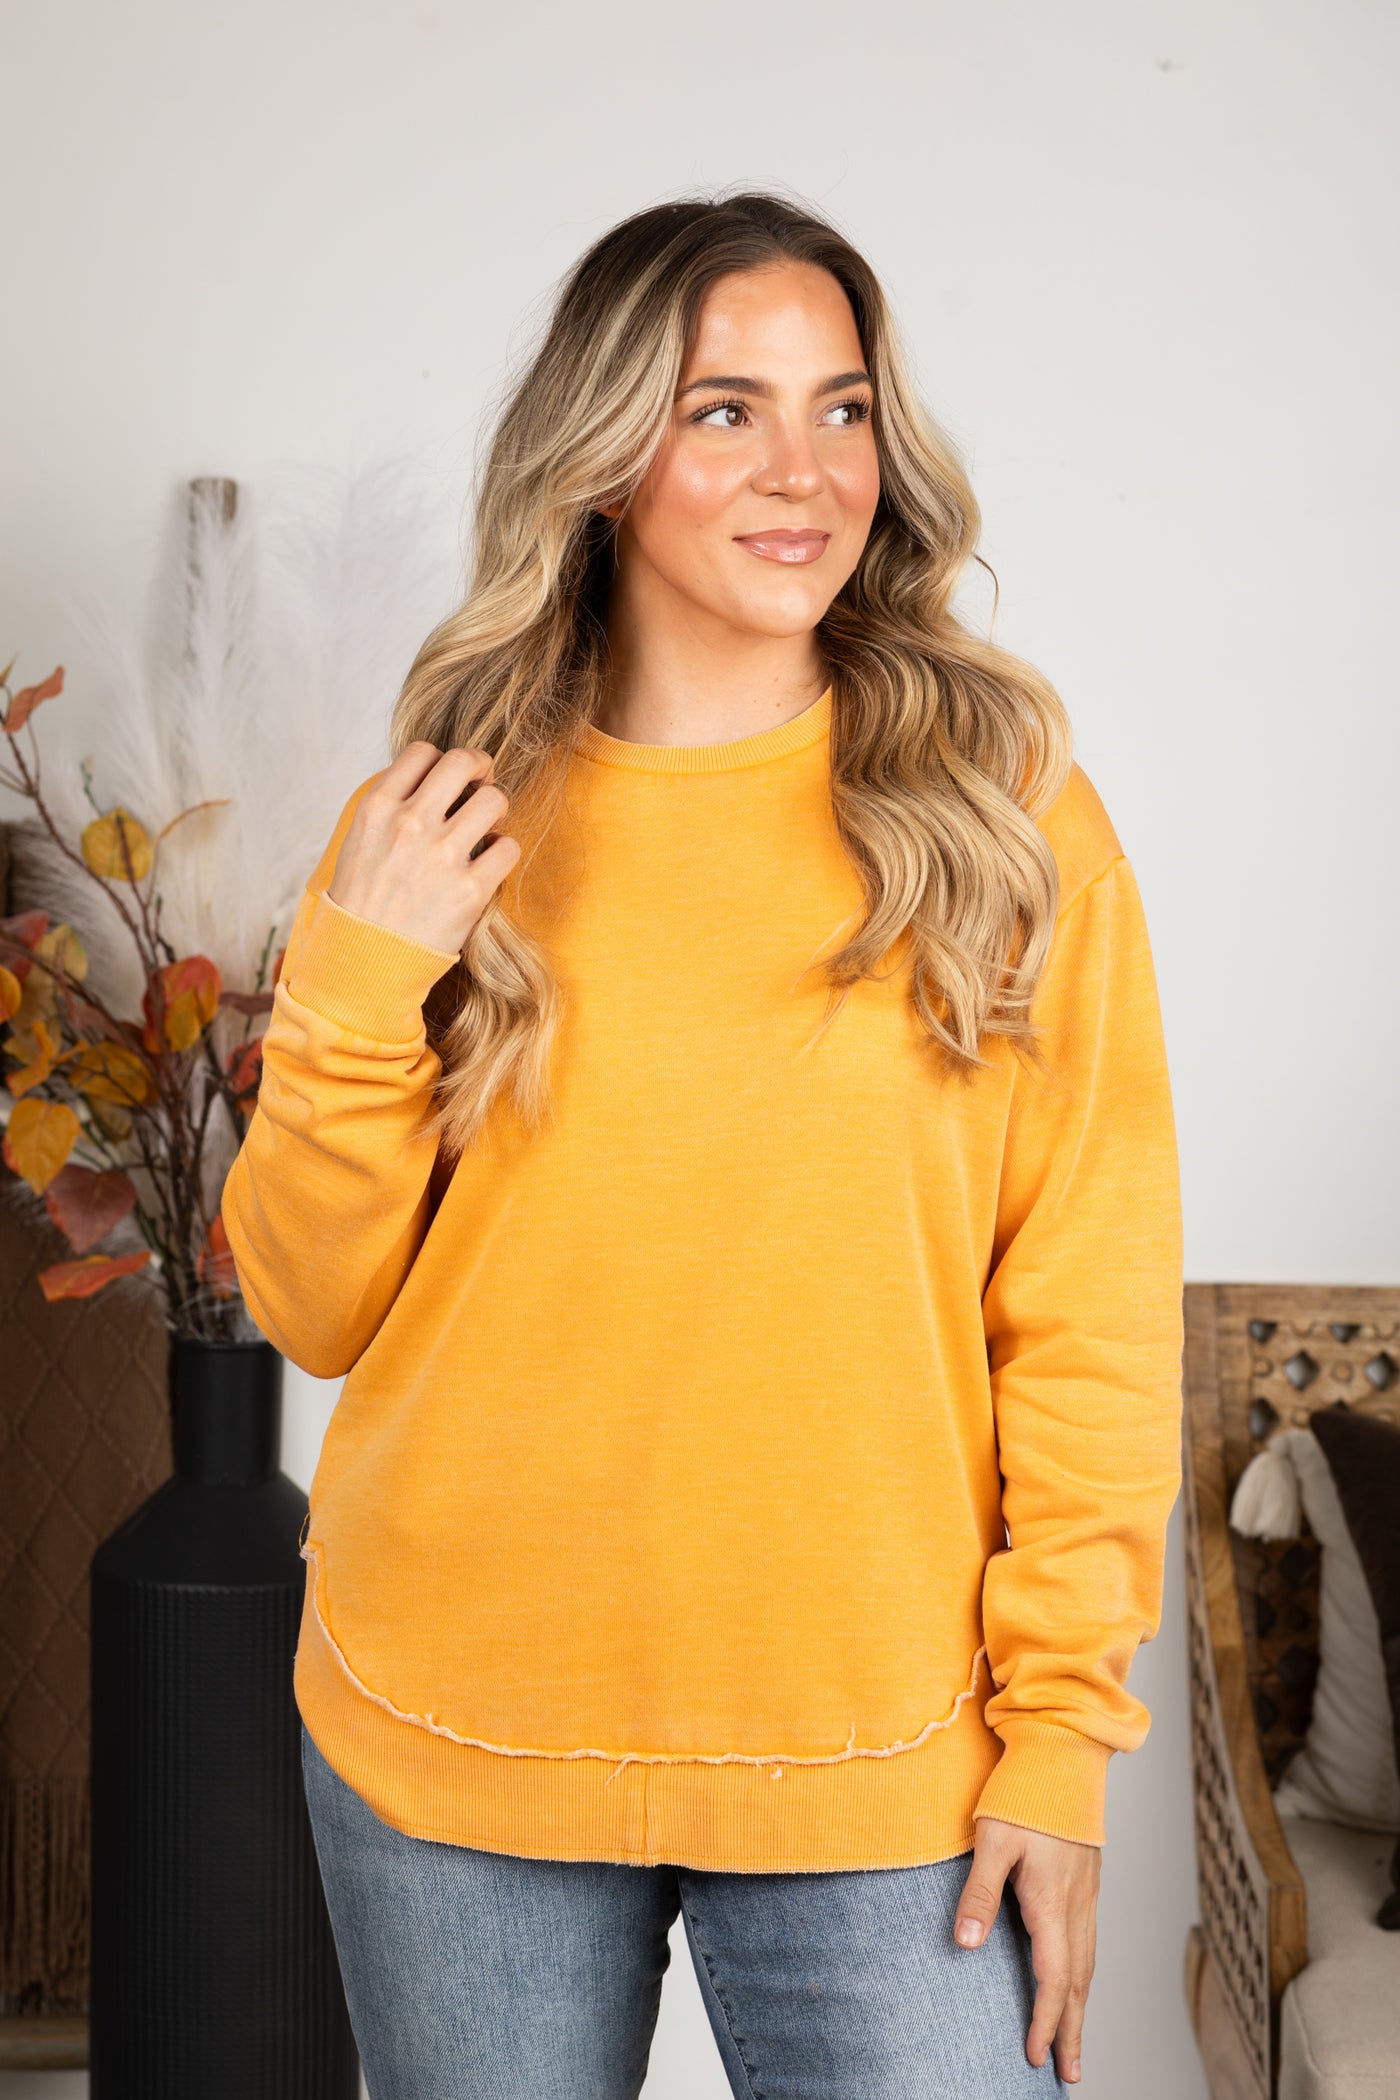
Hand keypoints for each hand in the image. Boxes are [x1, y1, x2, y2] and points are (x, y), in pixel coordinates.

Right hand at [326, 742, 520, 955]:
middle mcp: (410, 825)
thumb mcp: (360, 840)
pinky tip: (488, 862)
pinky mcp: (470, 891)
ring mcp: (442, 857)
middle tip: (482, 782)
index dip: (442, 760)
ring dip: (495, 808)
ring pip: (495, 800)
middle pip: (464, 761)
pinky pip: (509, 847)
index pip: (423, 752)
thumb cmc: (362, 899)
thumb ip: (392, 805)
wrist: (363, 958)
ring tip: (486, 825)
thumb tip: (432, 778)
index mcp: (378, 808)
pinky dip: (503, 850)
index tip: (449, 778)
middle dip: (480, 766)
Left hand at [953, 1814, 1099, 2084]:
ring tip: (1073, 2041)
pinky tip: (1075, 1982)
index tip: (1035, 2056)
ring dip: (1080, 2007)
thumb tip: (966, 1943)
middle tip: (1068, 2073)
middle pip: (1078, 1984)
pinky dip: (1084, 1976)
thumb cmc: (1024, 1793)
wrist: (1063, 1754)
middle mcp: (1077, 1906)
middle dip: (1071, 2030)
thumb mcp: (992, 1839)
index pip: (1053, 1979)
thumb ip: (979, 1893)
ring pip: (1088, 1965)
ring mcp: (1087, 1895)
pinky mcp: (1087, 1883)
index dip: (1045, 2021)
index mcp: (1053, 1903)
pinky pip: (1090, 1944)